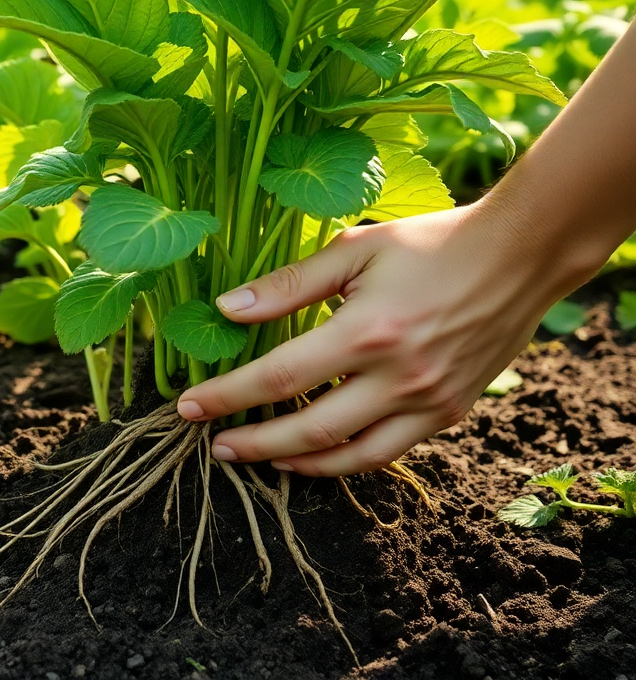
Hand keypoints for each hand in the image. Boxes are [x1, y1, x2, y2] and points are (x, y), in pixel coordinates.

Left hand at [176, 201, 591, 476]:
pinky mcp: (449, 413)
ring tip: (259, 458)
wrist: (520, 256)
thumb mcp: (354, 250)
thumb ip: (287, 286)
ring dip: (296, 464)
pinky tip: (315, 455)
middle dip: (254, 443)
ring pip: (349, 456)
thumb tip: (225, 311)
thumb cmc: (430, 244)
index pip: (278, 377)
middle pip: (309, 430)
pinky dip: (345, 461)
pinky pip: (388, 453)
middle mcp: (397, 377)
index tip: (188, 406)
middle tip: (214, 446)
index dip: (227, 396)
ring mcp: (427, 402)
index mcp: (366, 332)